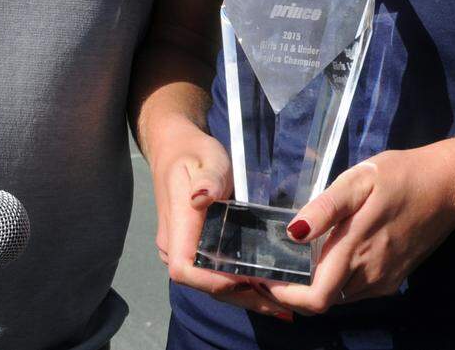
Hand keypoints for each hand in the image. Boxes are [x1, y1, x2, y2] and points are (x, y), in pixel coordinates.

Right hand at [149, 120, 293, 321]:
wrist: (176, 149)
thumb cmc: (195, 153)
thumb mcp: (208, 159)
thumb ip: (210, 179)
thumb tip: (201, 198)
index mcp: (177, 225)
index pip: (185, 269)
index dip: (214, 282)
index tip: (247, 280)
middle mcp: (174, 245)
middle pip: (203, 284)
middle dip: (240, 297)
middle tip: (281, 304)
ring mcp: (181, 250)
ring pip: (209, 284)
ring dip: (243, 296)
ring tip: (280, 306)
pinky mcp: (192, 249)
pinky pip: (212, 274)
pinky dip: (238, 285)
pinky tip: (265, 291)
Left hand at [258, 147, 454, 315]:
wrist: (446, 188)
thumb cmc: (399, 177)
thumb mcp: (359, 179)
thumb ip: (325, 208)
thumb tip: (293, 232)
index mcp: (355, 249)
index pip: (316, 297)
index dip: (287, 296)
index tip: (266, 279)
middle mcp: (369, 274)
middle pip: (323, 299)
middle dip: (295, 290)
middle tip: (273, 266)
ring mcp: (383, 280)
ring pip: (340, 296)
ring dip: (316, 285)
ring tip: (295, 258)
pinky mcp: (393, 279)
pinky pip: (356, 289)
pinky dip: (337, 280)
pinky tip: (330, 254)